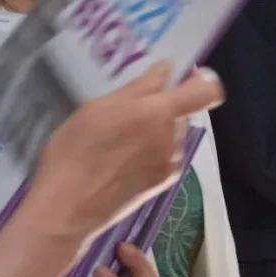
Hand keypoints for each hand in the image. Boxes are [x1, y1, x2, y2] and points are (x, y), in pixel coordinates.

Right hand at [34, 62, 223, 241]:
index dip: (201, 80)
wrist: (68, 206)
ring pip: (171, 134)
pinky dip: (149, 152)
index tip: (181, 77)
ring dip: (154, 131)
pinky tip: (121, 160)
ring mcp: (171, 162)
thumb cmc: (77, 150)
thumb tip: (168, 69)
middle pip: (183, 112)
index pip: (207, 91)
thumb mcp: (100, 106)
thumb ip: (141, 86)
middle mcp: (174, 137)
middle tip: (126, 112)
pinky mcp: (163, 183)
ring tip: (118, 140)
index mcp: (161, 112)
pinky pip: (164, 156)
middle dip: (161, 107)